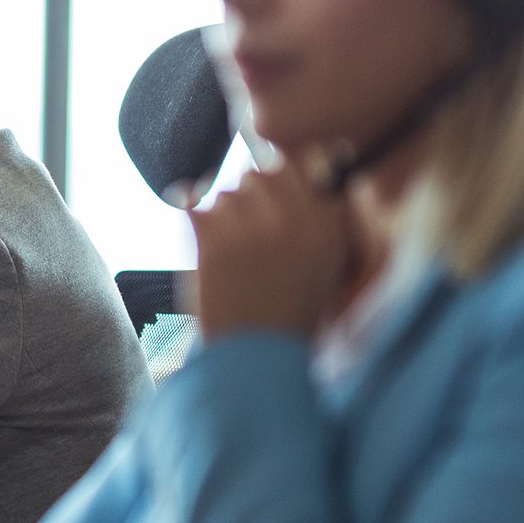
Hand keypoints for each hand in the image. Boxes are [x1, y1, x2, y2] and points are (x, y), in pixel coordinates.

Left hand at [185, 160, 349, 338]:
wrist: (253, 360)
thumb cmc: (291, 320)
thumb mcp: (329, 270)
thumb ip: (326, 220)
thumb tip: (321, 168)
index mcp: (327, 223)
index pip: (308, 163)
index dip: (288, 179)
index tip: (279, 197)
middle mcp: (292, 214)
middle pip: (264, 171)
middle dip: (256, 195)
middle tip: (251, 231)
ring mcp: (250, 220)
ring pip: (229, 191)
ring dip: (226, 214)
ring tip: (232, 256)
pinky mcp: (210, 230)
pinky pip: (193, 203)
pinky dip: (194, 224)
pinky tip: (206, 253)